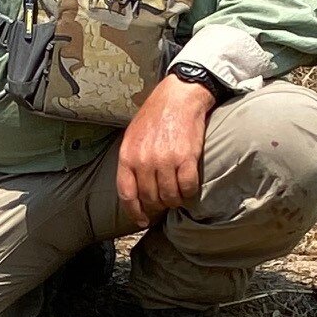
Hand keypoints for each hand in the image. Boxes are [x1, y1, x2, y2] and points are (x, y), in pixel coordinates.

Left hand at [115, 72, 214, 228]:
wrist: (179, 95)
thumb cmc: (156, 115)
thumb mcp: (133, 135)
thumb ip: (131, 161)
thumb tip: (135, 188)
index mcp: (127, 155)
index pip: (127, 194)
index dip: (134, 212)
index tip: (142, 220)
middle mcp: (144, 160)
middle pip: (150, 198)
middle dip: (158, 206)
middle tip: (165, 204)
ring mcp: (165, 160)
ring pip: (169, 196)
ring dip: (175, 200)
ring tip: (178, 196)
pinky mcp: (186, 158)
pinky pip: (187, 187)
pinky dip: (189, 193)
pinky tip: (189, 189)